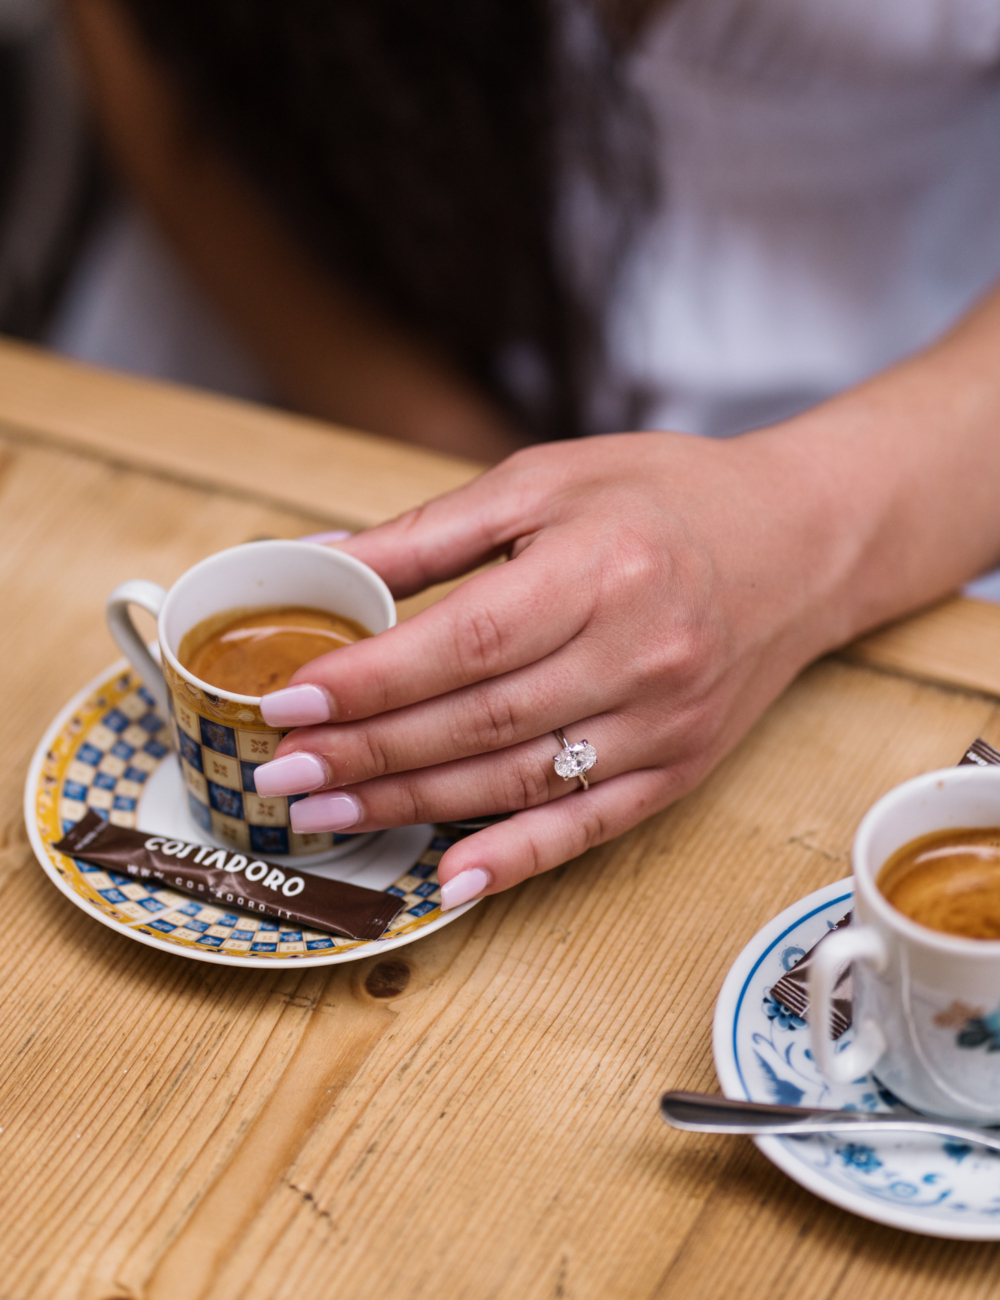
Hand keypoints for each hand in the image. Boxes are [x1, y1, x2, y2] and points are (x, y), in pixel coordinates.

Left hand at [252, 429, 857, 907]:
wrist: (798, 541)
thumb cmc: (663, 497)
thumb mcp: (546, 481)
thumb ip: (432, 532)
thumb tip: (319, 561)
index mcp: (602, 568)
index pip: (466, 641)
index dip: (371, 678)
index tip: (289, 699)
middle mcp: (640, 654)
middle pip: (479, 720)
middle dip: (368, 753)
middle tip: (282, 771)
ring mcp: (664, 722)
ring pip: (518, 781)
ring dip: (412, 808)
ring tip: (326, 815)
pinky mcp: (680, 767)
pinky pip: (590, 826)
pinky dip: (517, 859)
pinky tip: (447, 880)